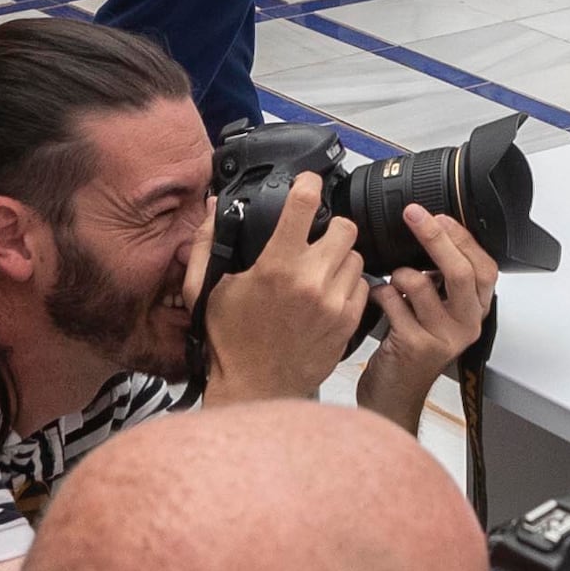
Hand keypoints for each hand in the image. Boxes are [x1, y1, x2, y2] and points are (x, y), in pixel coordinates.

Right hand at [202, 172, 367, 401]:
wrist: (256, 388)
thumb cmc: (229, 341)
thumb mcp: (206, 289)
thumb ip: (207, 243)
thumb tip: (216, 206)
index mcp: (275, 266)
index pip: (304, 204)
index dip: (307, 184)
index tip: (307, 182)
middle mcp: (310, 280)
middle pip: (344, 227)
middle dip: (330, 228)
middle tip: (315, 238)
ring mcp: (334, 302)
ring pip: (356, 256)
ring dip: (340, 258)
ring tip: (319, 271)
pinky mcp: (348, 323)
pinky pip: (362, 285)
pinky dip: (348, 284)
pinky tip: (327, 294)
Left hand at [358, 202, 499, 427]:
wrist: (393, 395)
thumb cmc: (411, 348)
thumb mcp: (436, 312)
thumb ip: (441, 281)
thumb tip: (431, 234)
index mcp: (474, 312)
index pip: (484, 267)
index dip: (463, 239)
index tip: (440, 217)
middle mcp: (465, 325)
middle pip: (459, 271)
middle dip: (435, 237)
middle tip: (413, 215)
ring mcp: (442, 338)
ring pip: (420, 283)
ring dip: (399, 273)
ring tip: (392, 281)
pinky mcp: (415, 346)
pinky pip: (394, 302)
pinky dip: (380, 292)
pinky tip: (377, 298)